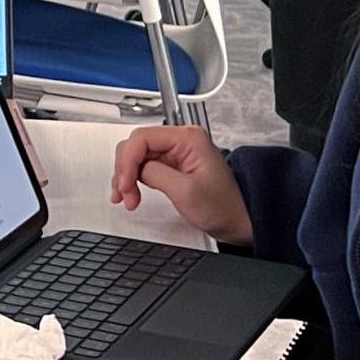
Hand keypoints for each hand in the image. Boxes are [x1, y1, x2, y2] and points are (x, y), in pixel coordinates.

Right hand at [110, 126, 250, 243]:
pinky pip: (142, 167)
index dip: (127, 161)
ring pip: (135, 157)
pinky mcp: (170, 165)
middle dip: (125, 170)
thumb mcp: (186, 191)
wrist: (236, 221)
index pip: (142, 138)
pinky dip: (132, 180)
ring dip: (126, 177)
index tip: (124, 183)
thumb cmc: (222, 206)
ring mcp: (174, 152)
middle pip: (136, 146)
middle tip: (124, 193)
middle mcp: (180, 140)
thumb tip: (136, 169)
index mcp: (188, 138)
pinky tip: (131, 194)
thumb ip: (156, 174)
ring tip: (127, 198)